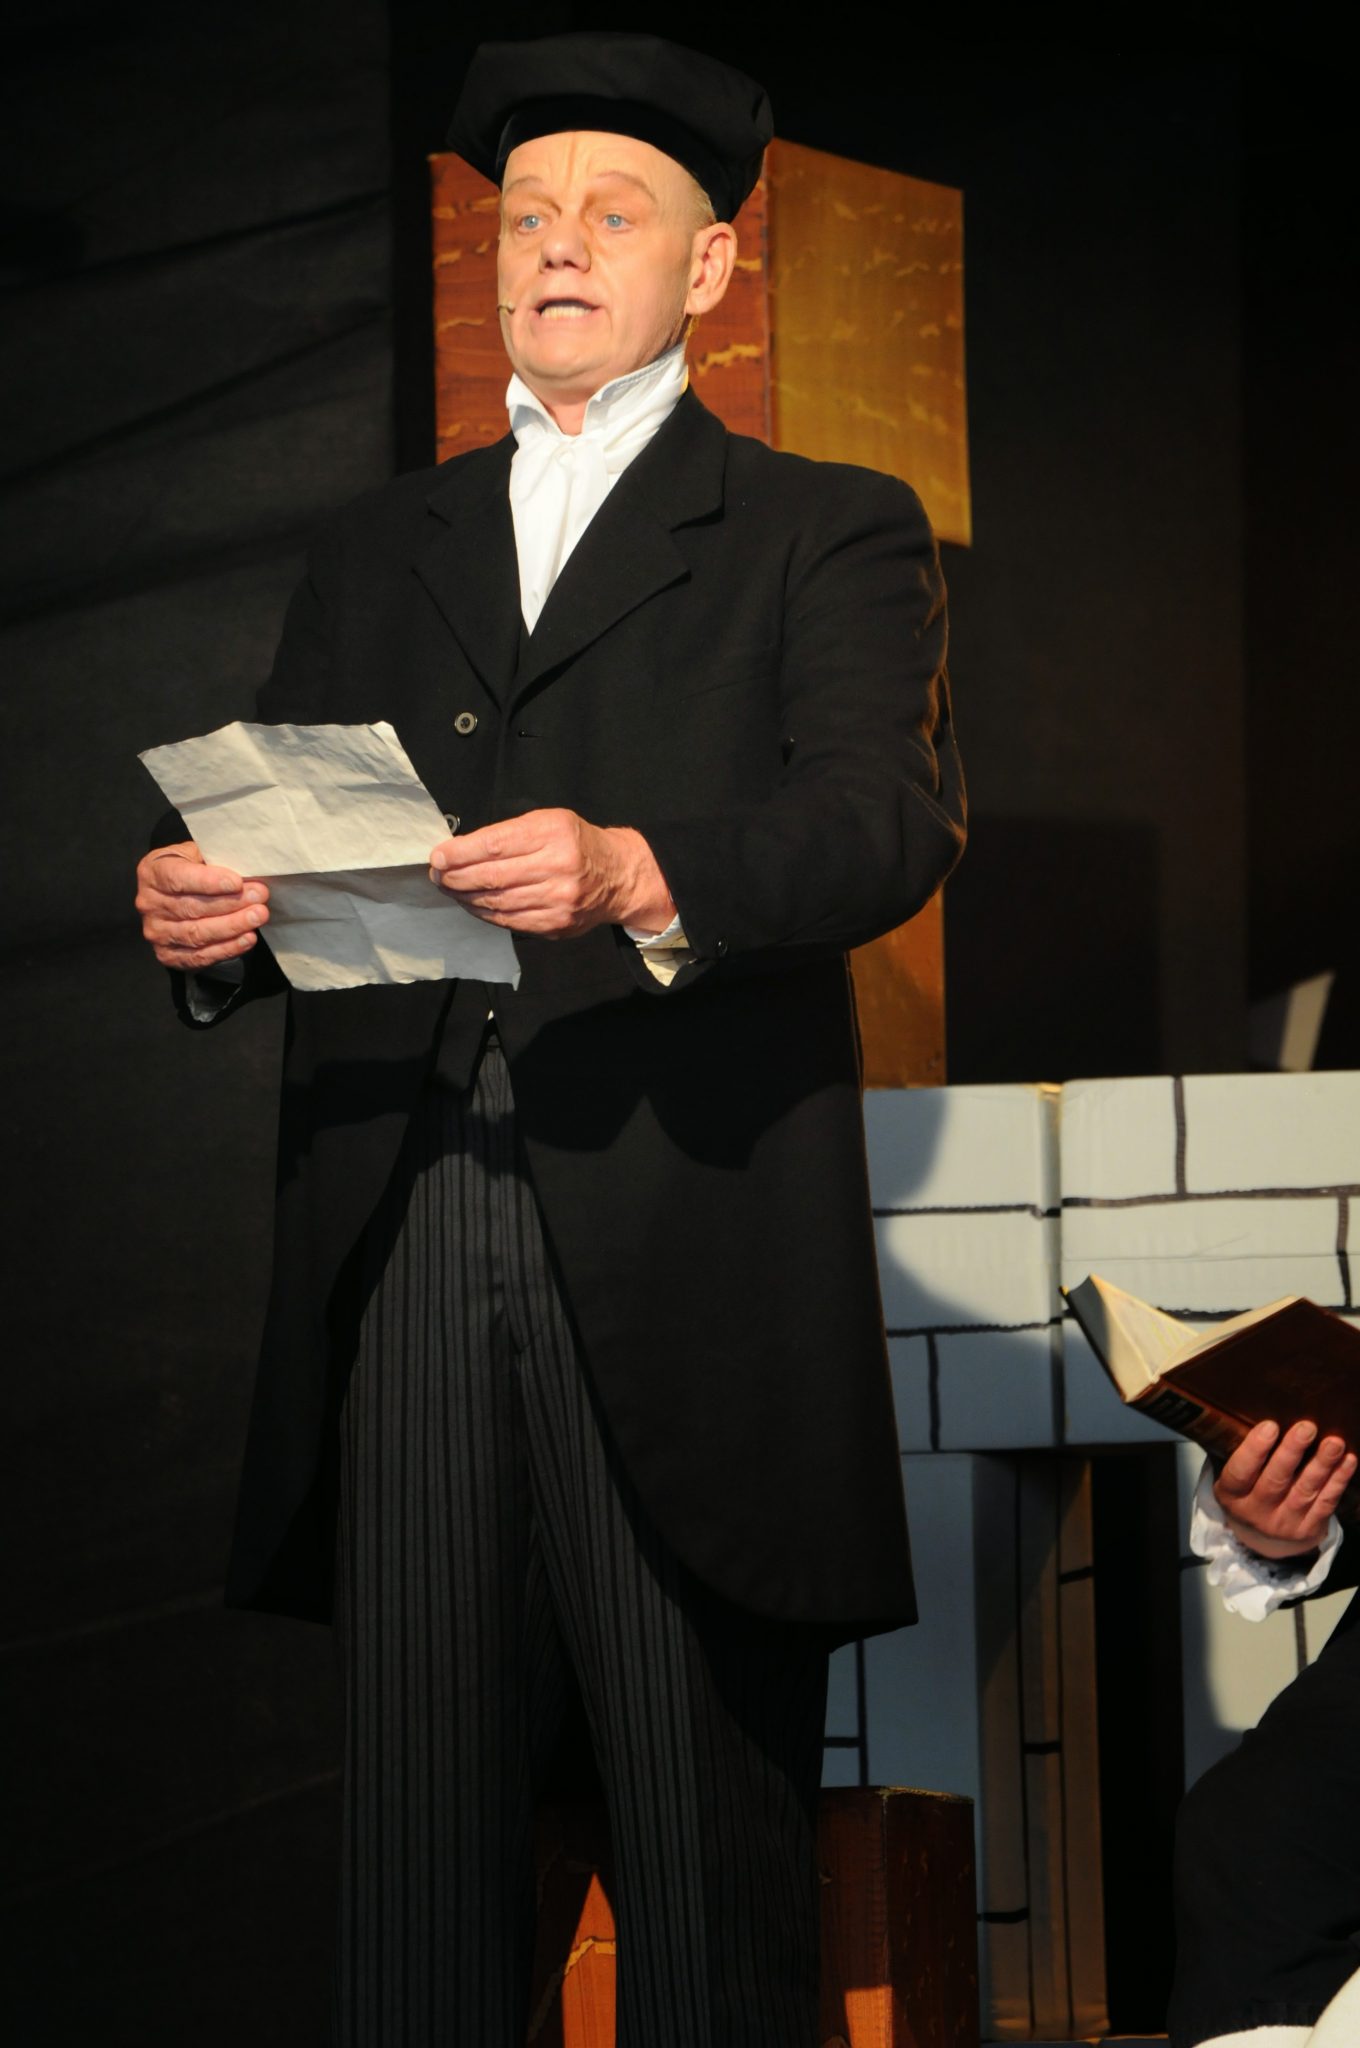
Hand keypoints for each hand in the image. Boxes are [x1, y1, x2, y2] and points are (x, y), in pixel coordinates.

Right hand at [134, 840, 269, 969]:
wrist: (174, 893)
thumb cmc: (191, 869)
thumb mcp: (196, 853)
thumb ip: (214, 860)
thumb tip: (247, 871)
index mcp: (152, 872)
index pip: (178, 878)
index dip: (208, 882)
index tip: (236, 882)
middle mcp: (149, 903)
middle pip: (191, 908)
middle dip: (230, 904)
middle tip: (259, 898)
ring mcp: (156, 932)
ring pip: (197, 933)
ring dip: (232, 926)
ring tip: (258, 916)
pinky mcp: (168, 955)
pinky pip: (200, 956)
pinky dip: (227, 948)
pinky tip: (248, 938)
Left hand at [428, 809, 673, 938]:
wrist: (617, 876)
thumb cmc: (575, 843)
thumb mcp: (548, 821)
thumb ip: (508, 833)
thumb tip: (460, 850)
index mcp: (554, 833)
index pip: (495, 845)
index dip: (460, 853)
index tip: (438, 856)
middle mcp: (558, 867)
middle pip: (492, 876)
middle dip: (456, 877)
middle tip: (437, 875)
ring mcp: (559, 900)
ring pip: (497, 902)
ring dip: (465, 897)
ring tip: (449, 889)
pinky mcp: (556, 924)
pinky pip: (509, 921)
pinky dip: (484, 913)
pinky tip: (472, 904)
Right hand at [1213, 1418, 1356, 1558]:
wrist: (1264, 1540)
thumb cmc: (1249, 1492)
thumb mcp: (1236, 1480)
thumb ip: (1247, 1457)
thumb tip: (1267, 1415)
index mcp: (1232, 1495)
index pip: (1240, 1472)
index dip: (1255, 1449)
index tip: (1270, 1425)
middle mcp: (1256, 1512)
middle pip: (1275, 1481)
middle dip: (1292, 1452)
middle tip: (1307, 1428)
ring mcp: (1284, 1523)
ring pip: (1305, 1491)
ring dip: (1322, 1465)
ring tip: (1334, 1443)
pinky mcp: (1309, 1529)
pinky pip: (1326, 1503)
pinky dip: (1338, 1481)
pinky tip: (1348, 1461)